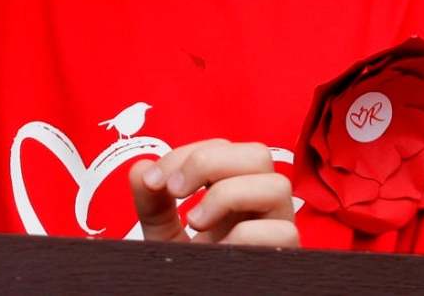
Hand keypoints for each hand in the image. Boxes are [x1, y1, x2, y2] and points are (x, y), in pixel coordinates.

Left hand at [130, 140, 299, 248]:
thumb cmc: (191, 276)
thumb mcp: (164, 238)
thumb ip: (153, 205)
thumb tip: (139, 169)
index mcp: (235, 193)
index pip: (225, 148)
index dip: (187, 153)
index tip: (154, 179)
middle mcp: (261, 209)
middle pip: (258, 154)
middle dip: (210, 162)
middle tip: (176, 189)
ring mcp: (277, 232)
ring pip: (278, 185)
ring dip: (228, 194)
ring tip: (195, 222)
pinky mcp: (284, 261)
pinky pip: (284, 233)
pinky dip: (245, 235)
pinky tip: (219, 251)